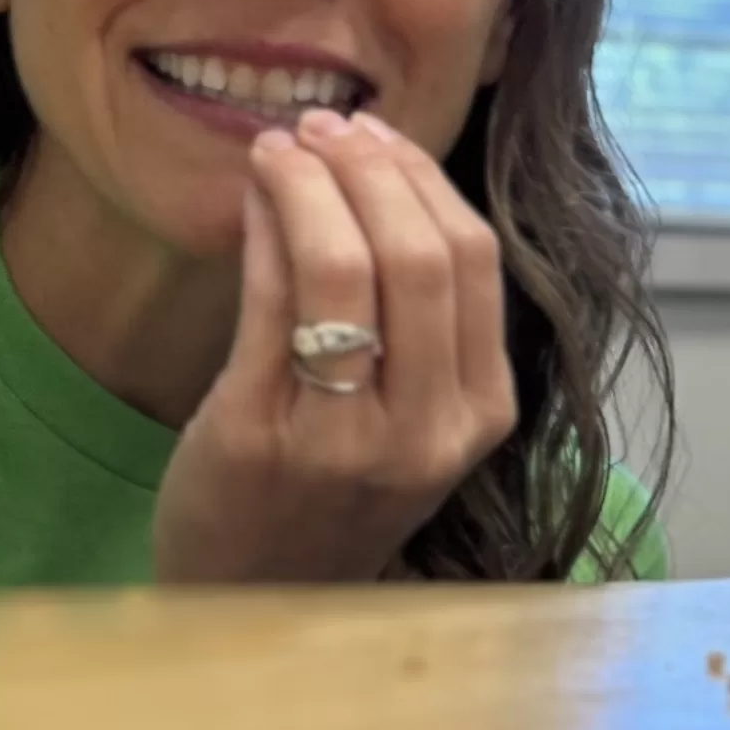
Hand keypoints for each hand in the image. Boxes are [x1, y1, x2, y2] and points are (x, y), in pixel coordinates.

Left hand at [152, 109, 517, 582]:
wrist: (253, 603)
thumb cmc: (333, 497)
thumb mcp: (412, 420)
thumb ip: (418, 316)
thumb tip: (374, 166)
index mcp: (479, 417)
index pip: (474, 263)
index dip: (423, 181)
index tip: (377, 136)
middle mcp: (423, 432)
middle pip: (420, 256)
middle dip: (368, 170)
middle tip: (324, 126)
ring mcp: (341, 439)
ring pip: (345, 269)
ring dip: (308, 185)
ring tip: (279, 146)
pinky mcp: (256, 435)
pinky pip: (268, 302)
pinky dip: (261, 227)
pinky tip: (250, 193)